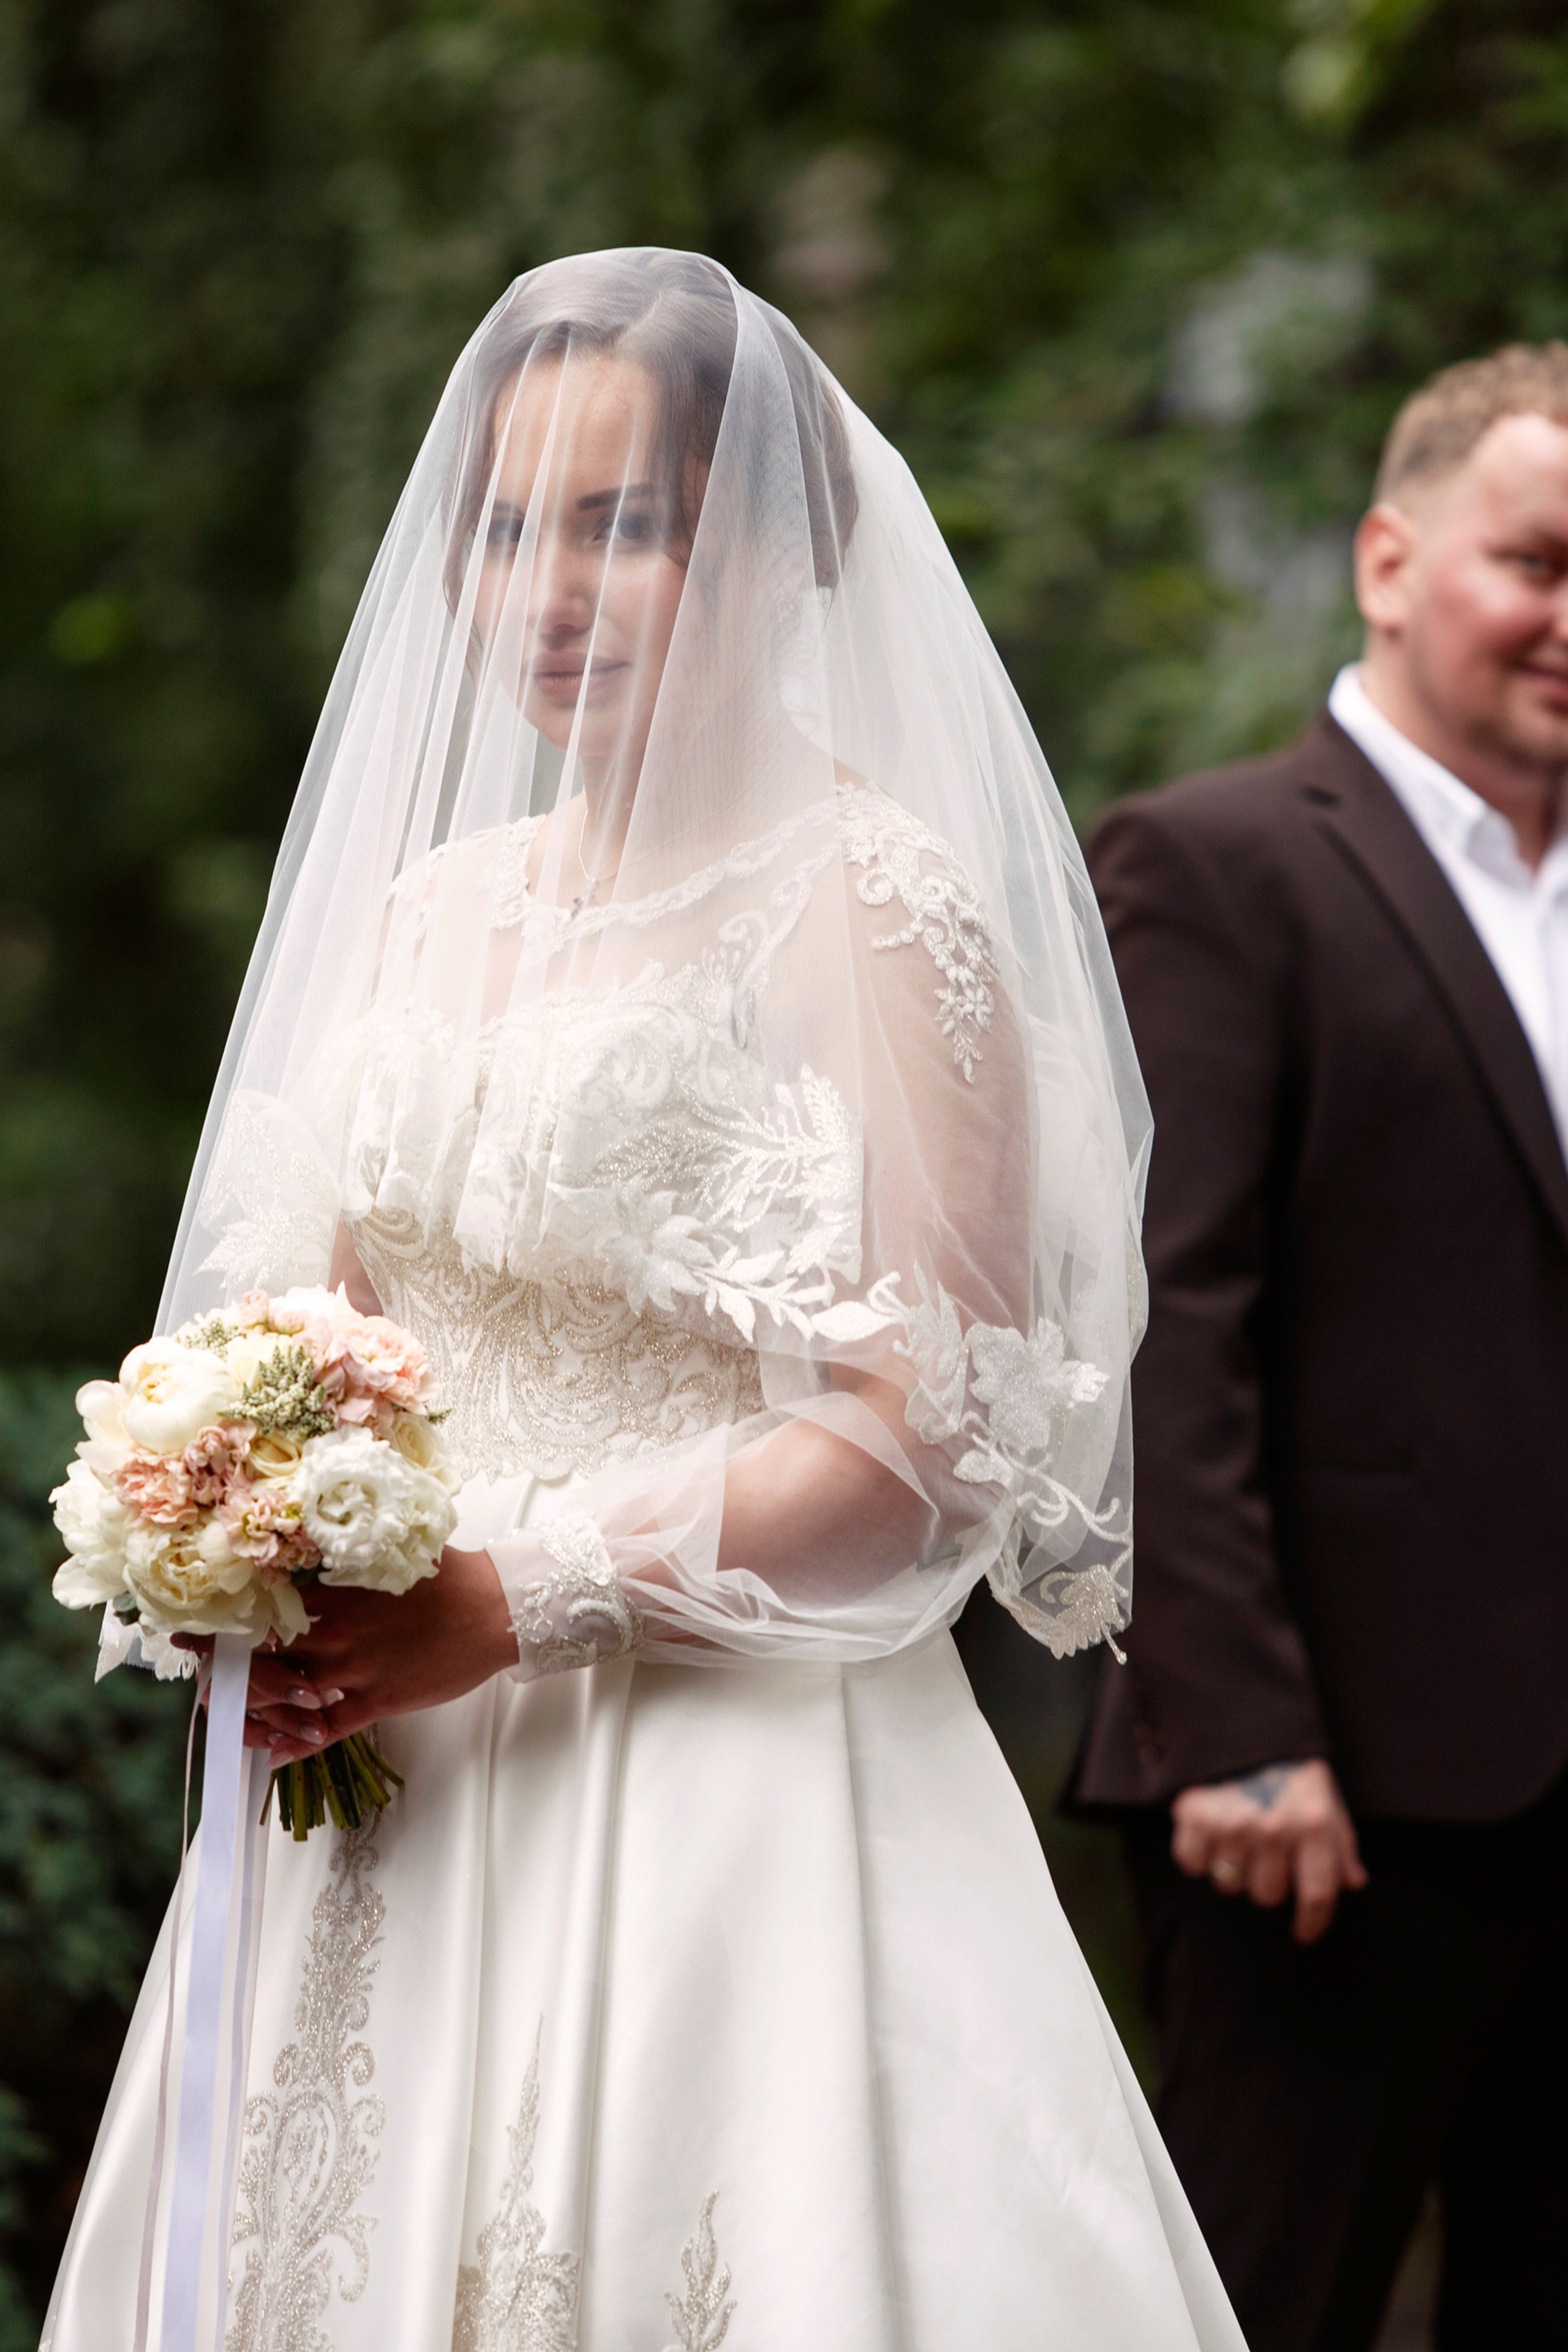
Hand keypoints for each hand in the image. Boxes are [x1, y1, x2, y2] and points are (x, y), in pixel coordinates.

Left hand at [173, 1545, 517, 1767]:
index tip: (189, 1627)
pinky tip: (273, 1753)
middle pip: (260, 1655)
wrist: (496, 1609)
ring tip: (228, 1712)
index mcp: (334, 1592)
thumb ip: (340, 1559)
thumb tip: (300, 1550)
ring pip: (284, 1696)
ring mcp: (355, 1669)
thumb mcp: (386, 1555)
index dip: (220, 1621)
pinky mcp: (377, 1701)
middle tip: (203, 1675)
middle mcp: (336, 1632)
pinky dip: (295, 1744)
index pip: (260, 1608)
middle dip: (224, 1668)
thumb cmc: (445, 1577)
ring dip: (252, 1708)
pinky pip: (325, 1730)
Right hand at [1169, 1758, 1367, 1944]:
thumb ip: (1341, 1843)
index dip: (1312, 1923)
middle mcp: (1274, 1828)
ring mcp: (1232, 1823)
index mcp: (1313, 1824)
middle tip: (1263, 1853)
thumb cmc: (1288, 1768)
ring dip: (1233, 1868)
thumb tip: (1354, 1882)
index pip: (1318, 1895)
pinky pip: (1192, 1864)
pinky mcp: (1194, 1815)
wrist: (1237, 1721)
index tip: (1304, 1934)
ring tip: (1236, 1836)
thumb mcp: (1326, 1798)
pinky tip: (1207, 1831)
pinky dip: (1197, 1854)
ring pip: (1229, 1885)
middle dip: (1268, 1881)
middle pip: (1268, 1895)